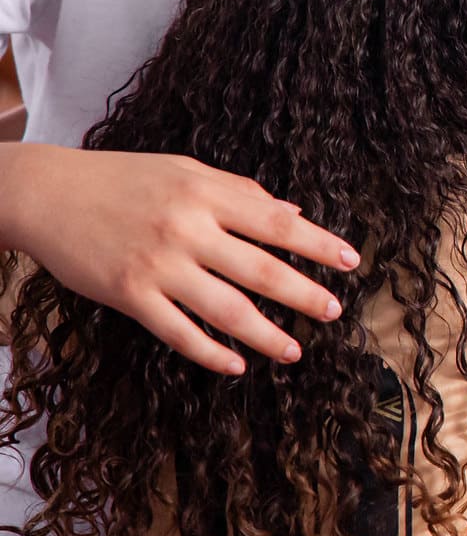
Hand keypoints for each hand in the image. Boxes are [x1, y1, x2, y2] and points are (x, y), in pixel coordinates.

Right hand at [0, 144, 357, 374]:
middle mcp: (187, 230)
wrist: (47, 193)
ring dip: (266, 335)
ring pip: (226, 309)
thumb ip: (240, 192)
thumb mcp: (185, 170)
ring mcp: (158, 266)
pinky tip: (236, 365)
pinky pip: (178, 332)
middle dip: (305, 295)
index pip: (277, 223)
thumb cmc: (122, 179)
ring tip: (294, 350)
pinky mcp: (129, 295)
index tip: (351, 262)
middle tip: (333, 311)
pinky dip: (210, 353)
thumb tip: (294, 213)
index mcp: (206, 194)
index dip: (319, 244)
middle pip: (261, 270)